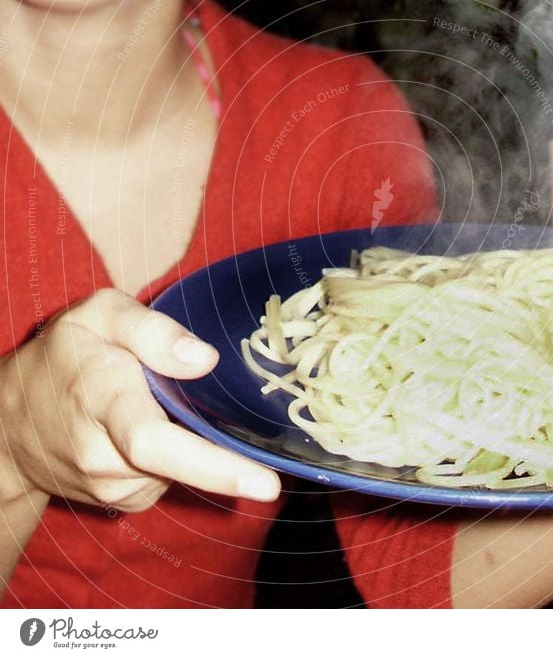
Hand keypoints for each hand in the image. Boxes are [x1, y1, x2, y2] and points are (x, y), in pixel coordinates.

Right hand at [0, 288, 279, 512]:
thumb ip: (152, 329)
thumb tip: (206, 359)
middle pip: (181, 461)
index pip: (154, 442)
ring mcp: (111, 485)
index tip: (264, 483)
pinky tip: (159, 426)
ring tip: (167, 406)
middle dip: (226, 451)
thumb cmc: (64, 355)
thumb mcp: (100, 315)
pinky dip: (181, 454)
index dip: (213, 465)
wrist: (10, 421)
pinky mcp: (121, 500)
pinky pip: (171, 477)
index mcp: (102, 398)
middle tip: (259, 443)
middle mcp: (104, 454)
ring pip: (182, 468)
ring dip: (196, 440)